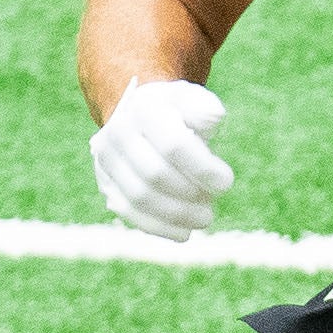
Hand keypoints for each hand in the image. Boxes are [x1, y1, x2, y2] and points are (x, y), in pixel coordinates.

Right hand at [90, 78, 234, 240]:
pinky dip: (159, 228)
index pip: (174, 145)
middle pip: (155, 174)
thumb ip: (205, 108)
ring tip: (204, 218)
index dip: (202, 168)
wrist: (140, 118)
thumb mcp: (193, 100)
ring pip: (140, 198)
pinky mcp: (107, 184)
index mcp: (143, 109)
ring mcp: (107, 161)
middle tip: (212, 201)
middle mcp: (118, 133)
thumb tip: (212, 120)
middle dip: (190, 194)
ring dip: (177, 215)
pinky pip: (130, 213)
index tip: (225, 182)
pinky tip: (184, 232)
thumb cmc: (176, 112)